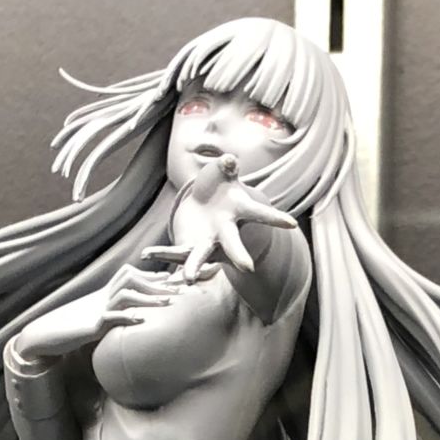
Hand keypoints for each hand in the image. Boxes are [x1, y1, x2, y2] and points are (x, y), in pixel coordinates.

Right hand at [15, 260, 215, 360]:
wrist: (60, 329)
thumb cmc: (92, 320)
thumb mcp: (120, 311)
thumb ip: (141, 302)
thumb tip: (166, 299)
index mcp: (125, 287)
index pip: (156, 277)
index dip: (179, 275)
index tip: (204, 275)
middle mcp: (116, 291)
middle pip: (147, 281)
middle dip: (171, 284)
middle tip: (193, 289)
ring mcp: (105, 305)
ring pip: (131, 295)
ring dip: (151, 299)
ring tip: (171, 305)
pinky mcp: (96, 321)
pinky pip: (113, 317)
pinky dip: (127, 317)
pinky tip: (141, 321)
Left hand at [156, 156, 298, 278]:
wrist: (208, 206)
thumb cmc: (222, 187)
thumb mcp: (225, 173)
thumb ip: (228, 167)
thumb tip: (229, 160)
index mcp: (239, 212)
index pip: (260, 215)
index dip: (275, 218)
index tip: (293, 224)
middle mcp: (225, 232)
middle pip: (234, 245)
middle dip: (240, 256)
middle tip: (248, 267)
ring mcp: (207, 242)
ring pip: (201, 257)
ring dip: (195, 268)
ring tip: (188, 279)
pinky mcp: (189, 245)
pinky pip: (175, 252)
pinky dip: (161, 253)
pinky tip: (146, 254)